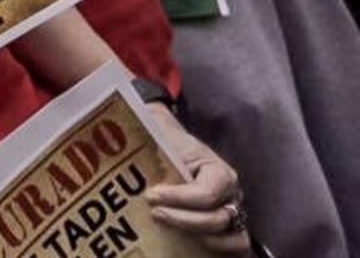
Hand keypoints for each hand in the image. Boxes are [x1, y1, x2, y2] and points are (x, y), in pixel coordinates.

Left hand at [147, 107, 249, 252]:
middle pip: (218, 220)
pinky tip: (185, 247)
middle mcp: (230, 198)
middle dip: (183, 220)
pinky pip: (231, 251)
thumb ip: (160, 134)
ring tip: (169, 232)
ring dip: (200, 240)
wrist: (171, 148)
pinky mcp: (222, 233)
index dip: (180, 197)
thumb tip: (145, 131)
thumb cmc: (170, 145)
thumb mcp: (166, 135)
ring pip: (232, 241)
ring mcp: (230, 217)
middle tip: (155, 213)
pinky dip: (213, 251)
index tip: (152, 195)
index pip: (207, 193)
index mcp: (220, 174)